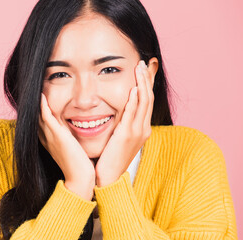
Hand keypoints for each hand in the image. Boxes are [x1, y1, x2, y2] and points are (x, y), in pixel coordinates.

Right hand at [38, 93, 94, 199]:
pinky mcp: (56, 135)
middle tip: (35, 89)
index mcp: (49, 141)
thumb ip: (70, 140)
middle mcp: (46, 137)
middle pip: (36, 116)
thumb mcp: (72, 150)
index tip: (40, 98)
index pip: (41, 122)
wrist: (81, 179)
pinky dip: (43, 105)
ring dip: (37, 102)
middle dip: (35, 104)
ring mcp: (50, 136)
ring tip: (37, 88)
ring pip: (39, 114)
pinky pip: (46, 116)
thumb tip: (76, 135)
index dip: (39, 110)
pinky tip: (42, 95)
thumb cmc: (80, 167)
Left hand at [95, 60, 154, 186]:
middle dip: (147, 78)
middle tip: (145, 61)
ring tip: (140, 67)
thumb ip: (120, 123)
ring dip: (142, 83)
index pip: (147, 100)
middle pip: (149, 97)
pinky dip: (134, 101)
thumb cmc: (110, 157)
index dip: (148, 83)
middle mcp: (143, 128)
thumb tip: (116, 111)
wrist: (108, 178)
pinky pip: (132, 114)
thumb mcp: (118, 138)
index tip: (147, 68)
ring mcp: (137, 132)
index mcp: (141, 128)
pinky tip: (134, 89)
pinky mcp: (126, 136)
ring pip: (144, 102)